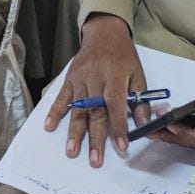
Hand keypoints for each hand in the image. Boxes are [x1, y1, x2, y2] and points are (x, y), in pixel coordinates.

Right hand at [44, 14, 148, 166]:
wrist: (104, 32)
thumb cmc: (123, 56)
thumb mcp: (137, 74)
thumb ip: (140, 100)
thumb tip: (144, 125)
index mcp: (114, 76)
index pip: (116, 104)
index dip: (118, 126)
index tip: (121, 147)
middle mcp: (95, 77)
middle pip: (95, 111)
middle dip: (95, 138)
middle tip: (95, 161)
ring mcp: (80, 78)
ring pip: (77, 108)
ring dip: (74, 132)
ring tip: (72, 152)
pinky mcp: (70, 78)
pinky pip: (62, 97)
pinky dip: (55, 112)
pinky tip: (49, 126)